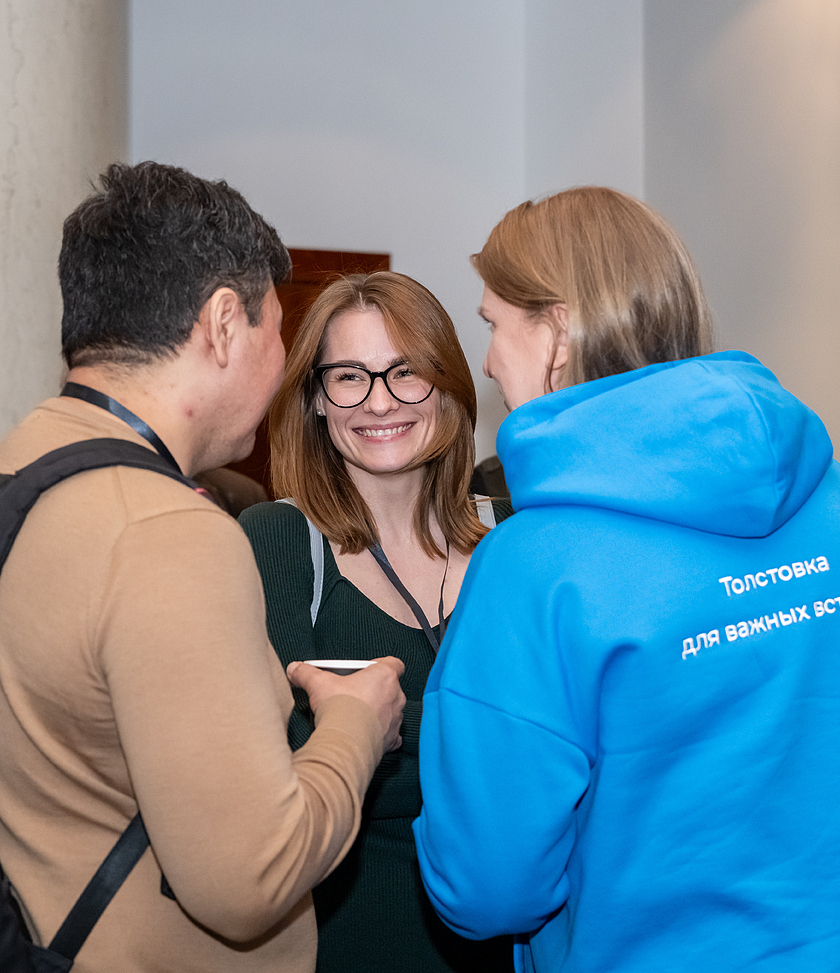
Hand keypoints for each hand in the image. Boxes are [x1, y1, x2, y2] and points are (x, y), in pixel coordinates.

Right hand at [286, 658, 405, 751]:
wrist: (346, 741)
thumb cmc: (341, 707)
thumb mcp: (318, 683)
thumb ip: (307, 673)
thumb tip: (295, 669)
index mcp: (384, 676)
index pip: (394, 664)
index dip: (382, 665)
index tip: (367, 671)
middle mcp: (395, 696)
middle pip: (389, 688)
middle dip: (375, 691)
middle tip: (355, 695)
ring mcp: (395, 719)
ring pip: (390, 712)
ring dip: (378, 713)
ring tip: (357, 716)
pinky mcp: (391, 739)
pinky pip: (391, 735)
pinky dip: (381, 734)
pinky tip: (366, 734)